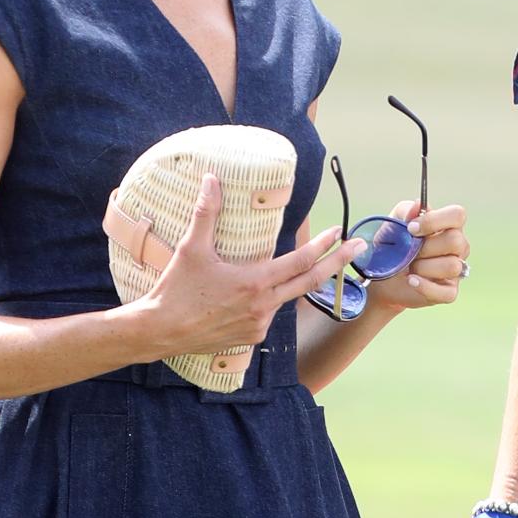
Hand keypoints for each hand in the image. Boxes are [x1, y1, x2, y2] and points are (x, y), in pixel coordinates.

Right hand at [137, 173, 365, 356]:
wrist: (158, 332)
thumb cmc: (175, 289)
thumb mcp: (191, 248)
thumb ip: (206, 213)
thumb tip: (212, 179)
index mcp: (255, 283)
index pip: (301, 262)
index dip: (323, 246)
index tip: (340, 232)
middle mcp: (263, 306)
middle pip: (311, 281)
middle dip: (338, 262)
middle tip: (359, 247)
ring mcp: (259, 325)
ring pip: (286, 298)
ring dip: (295, 283)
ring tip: (294, 269)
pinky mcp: (250, 339)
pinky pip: (269, 315)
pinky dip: (270, 300)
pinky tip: (257, 295)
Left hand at [367, 200, 469, 311]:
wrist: (381, 277)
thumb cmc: (392, 245)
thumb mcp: (393, 223)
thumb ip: (405, 211)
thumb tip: (418, 205)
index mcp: (448, 225)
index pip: (457, 214)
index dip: (435, 220)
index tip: (411, 228)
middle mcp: (458, 246)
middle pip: (455, 241)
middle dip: (426, 247)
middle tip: (409, 251)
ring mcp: (456, 269)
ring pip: (452, 266)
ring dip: (424, 267)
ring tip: (410, 267)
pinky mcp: (449, 291)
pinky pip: (447, 293)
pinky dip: (425, 286)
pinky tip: (411, 281)